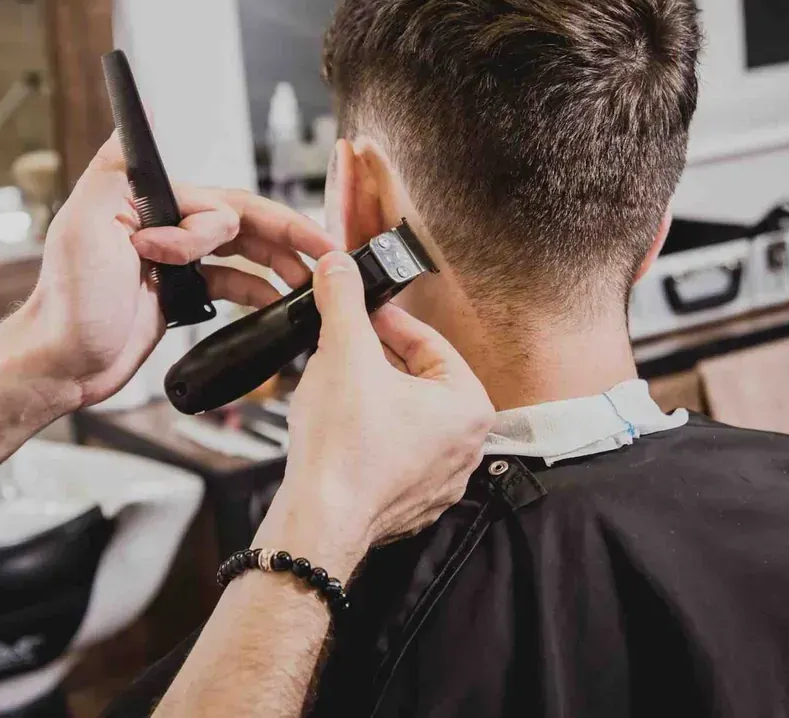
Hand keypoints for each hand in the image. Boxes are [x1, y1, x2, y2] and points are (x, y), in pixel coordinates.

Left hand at [15, 135, 338, 405]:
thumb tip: (139, 116)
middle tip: (327, 252)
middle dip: (288, 235)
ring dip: (279, 262)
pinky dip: (257, 290)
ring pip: (242, 250)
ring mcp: (174, 261)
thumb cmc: (68, 301)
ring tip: (310, 282)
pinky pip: (230, 282)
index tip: (300, 241)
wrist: (61, 361)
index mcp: (148, 202)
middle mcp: (164, 225)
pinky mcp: (178, 293)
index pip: (218, 205)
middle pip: (241, 221)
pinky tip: (277, 302)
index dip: (241, 230)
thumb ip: (115, 169)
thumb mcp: (84, 223)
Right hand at [259, 251, 493, 575]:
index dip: (388, 320)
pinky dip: (367, 434)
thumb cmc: (344, 448)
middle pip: (418, 379)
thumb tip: (339, 267)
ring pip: (404, 416)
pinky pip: (392, 452)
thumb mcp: (344, 353)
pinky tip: (336, 427)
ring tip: (334, 383)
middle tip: (342, 344)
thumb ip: (345, 301)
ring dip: (370, 395)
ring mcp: (439, 480)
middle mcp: (466, 447)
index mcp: (469, 407)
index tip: (360, 311)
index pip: (430, 342)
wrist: (319, 521)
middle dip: (377, 358)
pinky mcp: (409, 504)